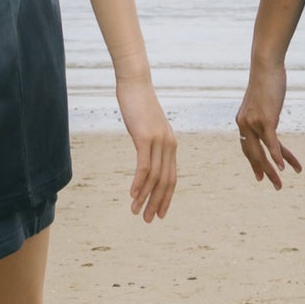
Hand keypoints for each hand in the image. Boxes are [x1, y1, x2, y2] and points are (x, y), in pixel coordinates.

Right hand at [117, 73, 176, 221]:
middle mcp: (169, 145)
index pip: (172, 177)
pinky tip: (132, 195)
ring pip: (155, 177)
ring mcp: (159, 141)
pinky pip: (144, 166)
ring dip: (145, 198)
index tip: (160, 213)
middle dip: (157, 203)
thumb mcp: (146, 127)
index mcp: (170, 144)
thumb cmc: (138, 104)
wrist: (135, 83)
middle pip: (166, 182)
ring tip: (136, 212)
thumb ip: (148, 143)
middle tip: (148, 220)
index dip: (166, 198)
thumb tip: (145, 155)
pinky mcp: (145, 137)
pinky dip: (139, 183)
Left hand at [236, 56, 301, 188]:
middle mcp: (244, 125)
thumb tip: (270, 120)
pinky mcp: (266, 119)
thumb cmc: (266, 81)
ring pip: (263, 153)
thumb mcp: (262, 101)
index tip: (259, 176)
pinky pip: (271, 143)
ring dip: (273, 170)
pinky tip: (284, 167)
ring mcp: (254, 123)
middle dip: (265, 171)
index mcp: (242, 122)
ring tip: (280, 183)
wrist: (265, 66)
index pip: (247, 148)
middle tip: (275, 186)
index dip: (254, 163)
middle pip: (254, 155)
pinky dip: (278, 156)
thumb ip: (264, 114)